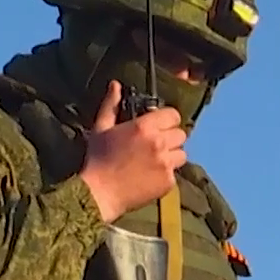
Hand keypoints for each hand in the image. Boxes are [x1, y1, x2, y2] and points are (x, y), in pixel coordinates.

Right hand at [78, 80, 184, 222]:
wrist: (99, 194)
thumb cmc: (97, 160)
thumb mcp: (101, 129)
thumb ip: (111, 105)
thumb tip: (115, 85)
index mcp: (144, 127)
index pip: (174, 115)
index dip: (167, 120)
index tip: (159, 126)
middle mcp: (159, 143)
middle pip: (180, 134)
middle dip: (170, 138)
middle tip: (156, 145)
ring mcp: (165, 164)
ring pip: (182, 154)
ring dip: (172, 156)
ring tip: (155, 161)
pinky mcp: (168, 182)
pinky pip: (175, 173)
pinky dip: (166, 174)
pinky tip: (151, 176)